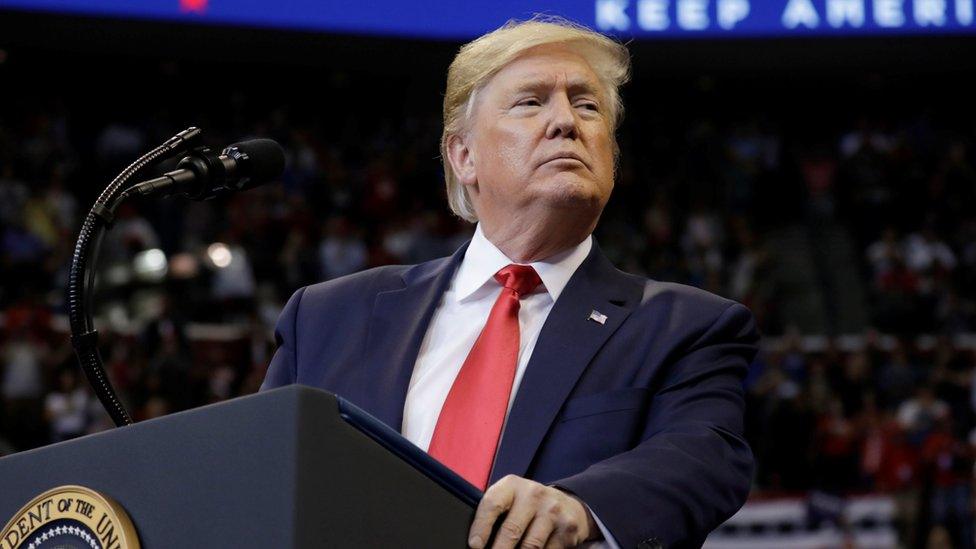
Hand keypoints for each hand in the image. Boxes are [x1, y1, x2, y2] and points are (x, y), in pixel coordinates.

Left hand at [468, 474, 598, 548]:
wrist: (569, 504)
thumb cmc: (528, 506)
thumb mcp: (511, 499)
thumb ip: (495, 513)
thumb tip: (476, 541)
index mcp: (512, 485)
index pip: (493, 504)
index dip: (481, 526)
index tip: (475, 545)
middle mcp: (533, 494)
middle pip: (511, 530)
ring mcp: (552, 511)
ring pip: (530, 546)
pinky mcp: (567, 528)